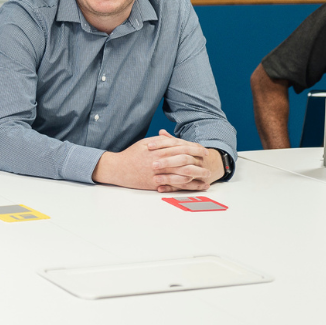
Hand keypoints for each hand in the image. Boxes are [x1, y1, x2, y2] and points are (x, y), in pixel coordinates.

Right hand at [92, 132, 220, 191]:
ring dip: (196, 176)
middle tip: (208, 164)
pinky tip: (194, 185)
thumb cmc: (131, 155)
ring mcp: (158, 173)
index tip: (204, 150)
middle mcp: (160, 161)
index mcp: (159, 149)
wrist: (117, 168)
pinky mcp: (155, 183)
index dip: (195, 148)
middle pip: (185, 160)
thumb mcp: (145, 143)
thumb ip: (160, 141)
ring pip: (182, 174)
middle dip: (199, 162)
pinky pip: (173, 184)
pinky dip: (185, 185)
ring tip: (206, 177)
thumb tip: (173, 139)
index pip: (182, 147)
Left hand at [148, 130, 221, 192]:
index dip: (162, 144)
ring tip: (155, 179)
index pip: (176, 144)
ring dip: (169, 178)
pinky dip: (171, 188)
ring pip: (183, 176)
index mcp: (191, 148)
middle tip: (153, 165)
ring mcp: (195, 173)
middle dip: (168, 162)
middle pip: (182, 160)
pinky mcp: (193, 183)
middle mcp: (195, 160)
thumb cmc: (191, 154)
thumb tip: (161, 132)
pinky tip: (160, 188)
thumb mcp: (184, 145)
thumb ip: (172, 140)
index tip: (149, 146)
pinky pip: (182, 187)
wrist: (211, 165)